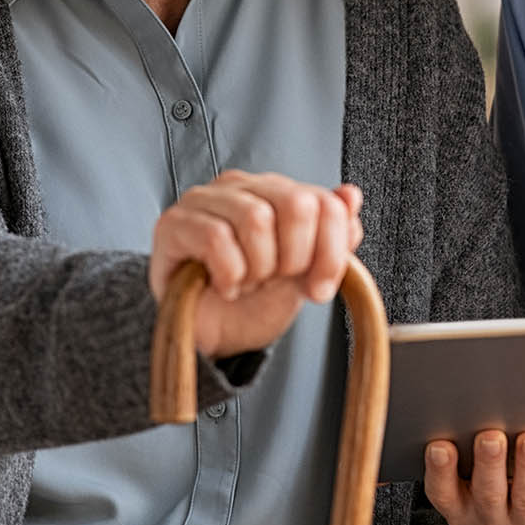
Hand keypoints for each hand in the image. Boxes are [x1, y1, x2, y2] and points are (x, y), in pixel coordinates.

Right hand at [149, 171, 363, 358]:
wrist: (208, 338)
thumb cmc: (252, 303)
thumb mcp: (304, 276)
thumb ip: (332, 238)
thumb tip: (350, 196)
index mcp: (276, 192)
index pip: (324, 202)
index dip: (331, 252)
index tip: (318, 289)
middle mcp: (241, 186)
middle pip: (295, 204)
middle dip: (295, 258)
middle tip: (277, 282)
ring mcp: (204, 200)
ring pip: (255, 218)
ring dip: (259, 267)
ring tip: (248, 283)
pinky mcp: (174, 223)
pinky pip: (215, 238)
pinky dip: (229, 274)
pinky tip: (225, 287)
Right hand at [423, 431, 524, 524]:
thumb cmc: (508, 466)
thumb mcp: (481, 459)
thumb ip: (470, 438)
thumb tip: (474, 402)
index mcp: (461, 506)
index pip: (443, 493)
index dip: (440, 471)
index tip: (440, 445)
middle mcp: (490, 521)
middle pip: (487, 495)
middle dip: (489, 464)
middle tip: (491, 436)